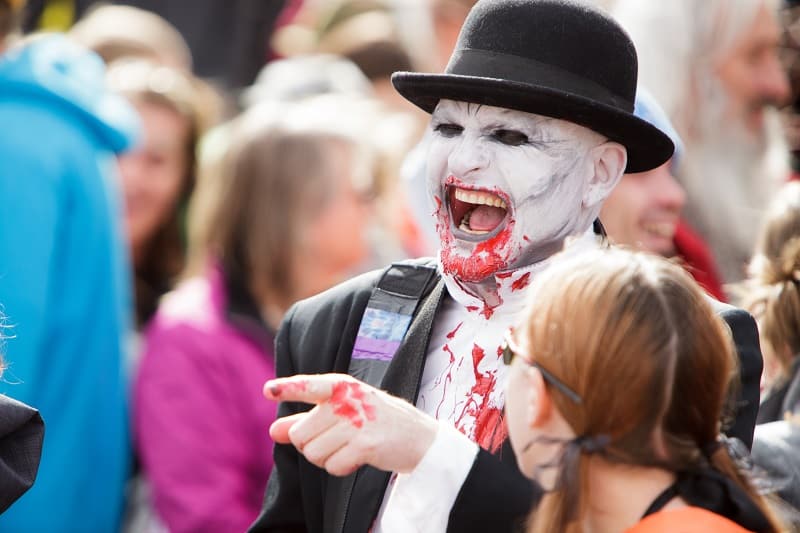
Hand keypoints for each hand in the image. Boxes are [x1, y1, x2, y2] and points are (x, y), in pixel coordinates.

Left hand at [265, 374, 437, 476]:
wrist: (419, 437)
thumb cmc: (375, 423)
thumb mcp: (341, 412)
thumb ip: (305, 420)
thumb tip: (273, 431)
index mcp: (340, 386)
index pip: (308, 386)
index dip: (287, 389)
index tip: (267, 390)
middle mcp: (347, 400)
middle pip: (300, 436)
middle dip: (312, 446)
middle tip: (338, 440)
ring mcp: (357, 421)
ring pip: (313, 454)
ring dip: (327, 459)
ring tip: (350, 447)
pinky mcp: (366, 444)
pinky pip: (332, 466)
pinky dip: (341, 468)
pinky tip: (358, 457)